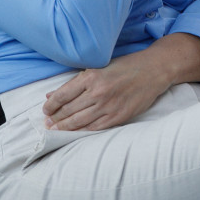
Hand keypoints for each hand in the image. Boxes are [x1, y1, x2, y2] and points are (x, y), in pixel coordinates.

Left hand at [43, 50, 169, 131]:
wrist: (153, 70)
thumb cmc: (126, 66)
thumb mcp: (100, 67)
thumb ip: (76, 82)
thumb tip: (52, 94)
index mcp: (92, 76)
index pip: (63, 95)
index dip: (51, 105)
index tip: (45, 110)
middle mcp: (98, 92)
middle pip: (69, 110)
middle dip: (55, 119)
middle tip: (47, 124)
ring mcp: (109, 106)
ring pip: (80, 121)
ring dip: (65, 127)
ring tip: (55, 131)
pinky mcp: (118, 116)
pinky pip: (95, 128)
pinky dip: (83, 131)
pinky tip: (75, 133)